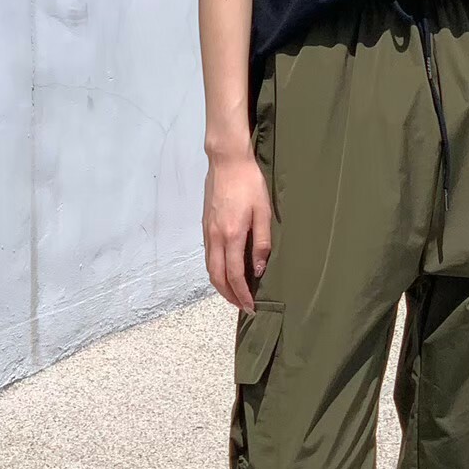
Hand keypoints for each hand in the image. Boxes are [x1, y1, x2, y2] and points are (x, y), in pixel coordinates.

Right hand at [203, 149, 271, 312]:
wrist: (226, 161)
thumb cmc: (250, 184)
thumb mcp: (264, 212)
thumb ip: (262, 243)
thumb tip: (258, 269)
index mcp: (232, 235)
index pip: (234, 274)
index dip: (242, 294)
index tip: (250, 306)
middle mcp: (216, 237)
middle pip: (217, 277)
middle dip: (229, 296)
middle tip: (243, 306)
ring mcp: (207, 232)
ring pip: (209, 268)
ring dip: (220, 285)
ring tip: (234, 294)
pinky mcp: (205, 226)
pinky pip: (208, 256)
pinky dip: (215, 271)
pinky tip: (225, 272)